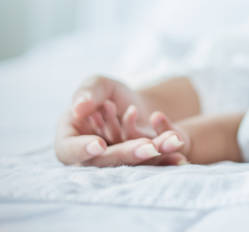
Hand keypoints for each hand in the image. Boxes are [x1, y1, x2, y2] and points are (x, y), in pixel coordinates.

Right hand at [55, 76, 188, 166]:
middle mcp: (90, 158)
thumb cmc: (108, 93)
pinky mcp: (137, 166)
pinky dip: (167, 157)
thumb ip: (88, 93)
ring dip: (153, 156)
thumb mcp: (99, 84)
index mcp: (70, 139)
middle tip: (148, 147)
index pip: (68, 151)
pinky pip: (150, 165)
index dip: (82, 150)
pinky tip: (179, 150)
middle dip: (127, 153)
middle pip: (104, 162)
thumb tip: (78, 108)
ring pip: (131, 165)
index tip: (98, 144)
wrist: (135, 102)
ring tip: (172, 142)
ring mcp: (115, 164)